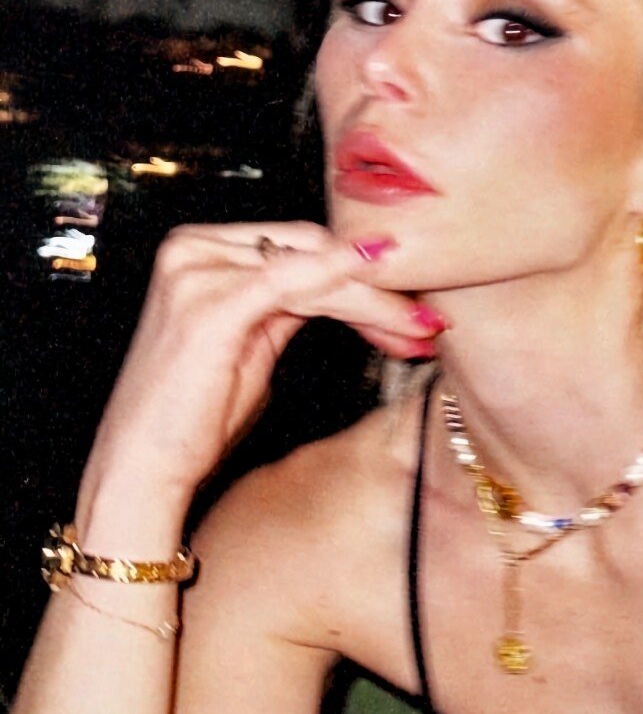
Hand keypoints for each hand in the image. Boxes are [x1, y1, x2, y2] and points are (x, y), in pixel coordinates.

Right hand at [82, 222, 447, 506]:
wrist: (143, 465)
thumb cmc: (195, 416)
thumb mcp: (255, 346)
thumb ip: (291, 309)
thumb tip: (349, 292)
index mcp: (205, 253)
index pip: (304, 248)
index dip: (364, 276)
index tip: (413, 312)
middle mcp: (197, 250)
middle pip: (314, 250)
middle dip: (379, 288)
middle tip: (428, 324)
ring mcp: (199, 271)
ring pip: (316, 269)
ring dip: (377, 302)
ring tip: (420, 331)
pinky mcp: (210, 303)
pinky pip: (294, 283)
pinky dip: (346, 289)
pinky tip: (384, 303)